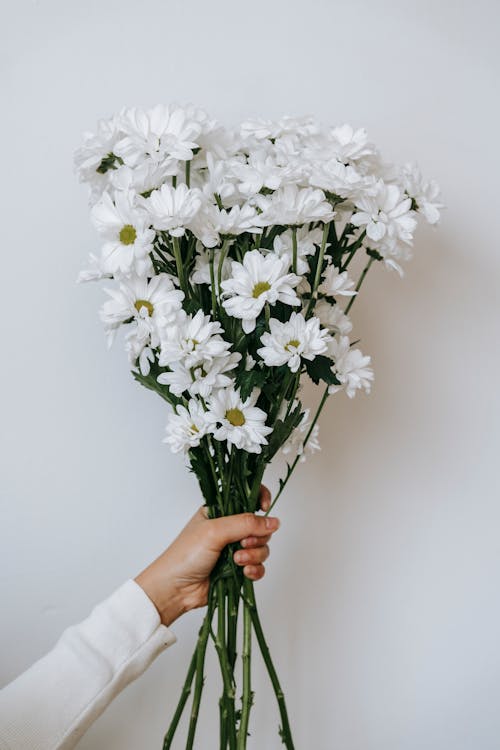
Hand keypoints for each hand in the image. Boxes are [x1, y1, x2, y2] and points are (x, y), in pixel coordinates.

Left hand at [135, 485, 278, 626]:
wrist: (175, 588)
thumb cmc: (186, 555)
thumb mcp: (215, 531)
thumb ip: (245, 523)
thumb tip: (273, 521)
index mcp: (221, 511)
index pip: (247, 497)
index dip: (260, 499)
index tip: (264, 509)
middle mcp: (230, 528)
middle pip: (260, 526)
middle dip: (256, 536)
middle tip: (242, 544)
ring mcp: (235, 549)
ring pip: (262, 547)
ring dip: (254, 555)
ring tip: (237, 561)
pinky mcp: (238, 569)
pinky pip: (259, 566)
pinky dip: (255, 570)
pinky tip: (244, 573)